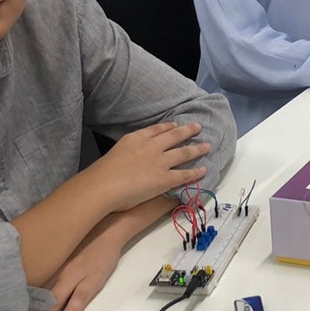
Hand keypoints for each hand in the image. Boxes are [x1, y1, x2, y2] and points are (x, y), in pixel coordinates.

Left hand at [0, 231, 122, 310]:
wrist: (108, 225)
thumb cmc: (79, 237)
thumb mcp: (54, 247)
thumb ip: (37, 261)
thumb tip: (12, 276)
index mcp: (44, 265)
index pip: (21, 290)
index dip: (5, 308)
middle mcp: (55, 272)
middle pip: (33, 300)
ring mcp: (74, 275)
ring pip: (53, 301)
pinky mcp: (92, 279)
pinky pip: (80, 297)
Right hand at [87, 121, 208, 212]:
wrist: (103, 186)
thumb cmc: (102, 174)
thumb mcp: (115, 153)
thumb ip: (127, 152)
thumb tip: (129, 159)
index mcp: (136, 138)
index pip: (156, 129)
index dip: (168, 126)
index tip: (176, 124)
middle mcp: (151, 146)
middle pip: (174, 136)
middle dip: (187, 131)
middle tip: (198, 127)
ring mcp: (160, 162)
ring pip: (184, 153)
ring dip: (197, 149)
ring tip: (207, 146)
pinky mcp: (165, 178)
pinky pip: (184, 174)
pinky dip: (195, 172)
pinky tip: (204, 170)